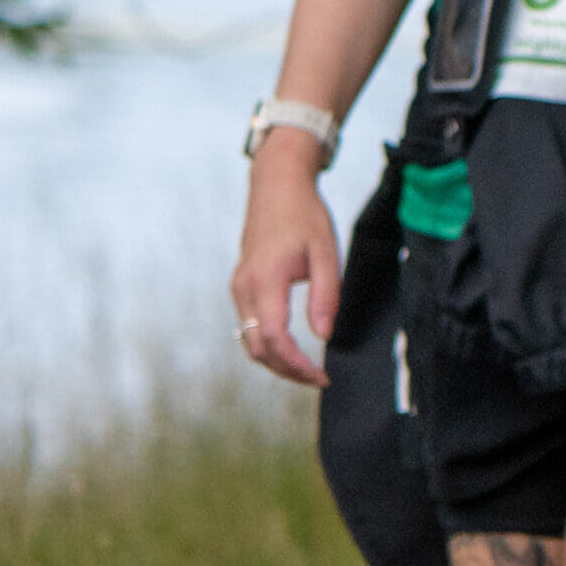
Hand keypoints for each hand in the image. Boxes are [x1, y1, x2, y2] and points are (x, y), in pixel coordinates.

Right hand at [230, 157, 341, 389]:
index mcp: (266, 279)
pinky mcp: (240, 286)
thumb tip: (323, 336)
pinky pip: (249, 326)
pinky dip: (268, 344)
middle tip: (318, 379)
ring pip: (250, 340)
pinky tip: (292, 349)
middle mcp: (244, 287)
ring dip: (276, 361)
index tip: (321, 377)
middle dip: (287, 370)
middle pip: (257, 348)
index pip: (275, 338)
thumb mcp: (326, 253)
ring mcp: (238, 287)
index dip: (297, 365)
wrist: (276, 185)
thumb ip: (326, 295)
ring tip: (307, 369)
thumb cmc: (305, 215)